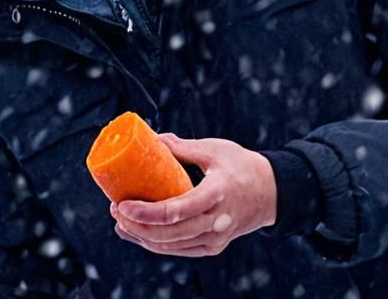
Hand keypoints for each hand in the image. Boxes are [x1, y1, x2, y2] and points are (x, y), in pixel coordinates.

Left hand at [110, 134, 276, 256]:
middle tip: (115, 210)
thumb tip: (153, 138)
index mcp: (216, 194)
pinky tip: (138, 235)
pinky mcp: (214, 246)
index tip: (122, 204)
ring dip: (142, 238)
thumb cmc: (242, 166)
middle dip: (137, 226)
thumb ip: (183, 147)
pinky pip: (180, 250)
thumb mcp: (215, 150)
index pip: (176, 210)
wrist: (273, 192)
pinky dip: (157, 245)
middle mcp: (216, 222)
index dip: (145, 212)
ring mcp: (216, 238)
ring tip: (120, 223)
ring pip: (172, 246)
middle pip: (169, 233)